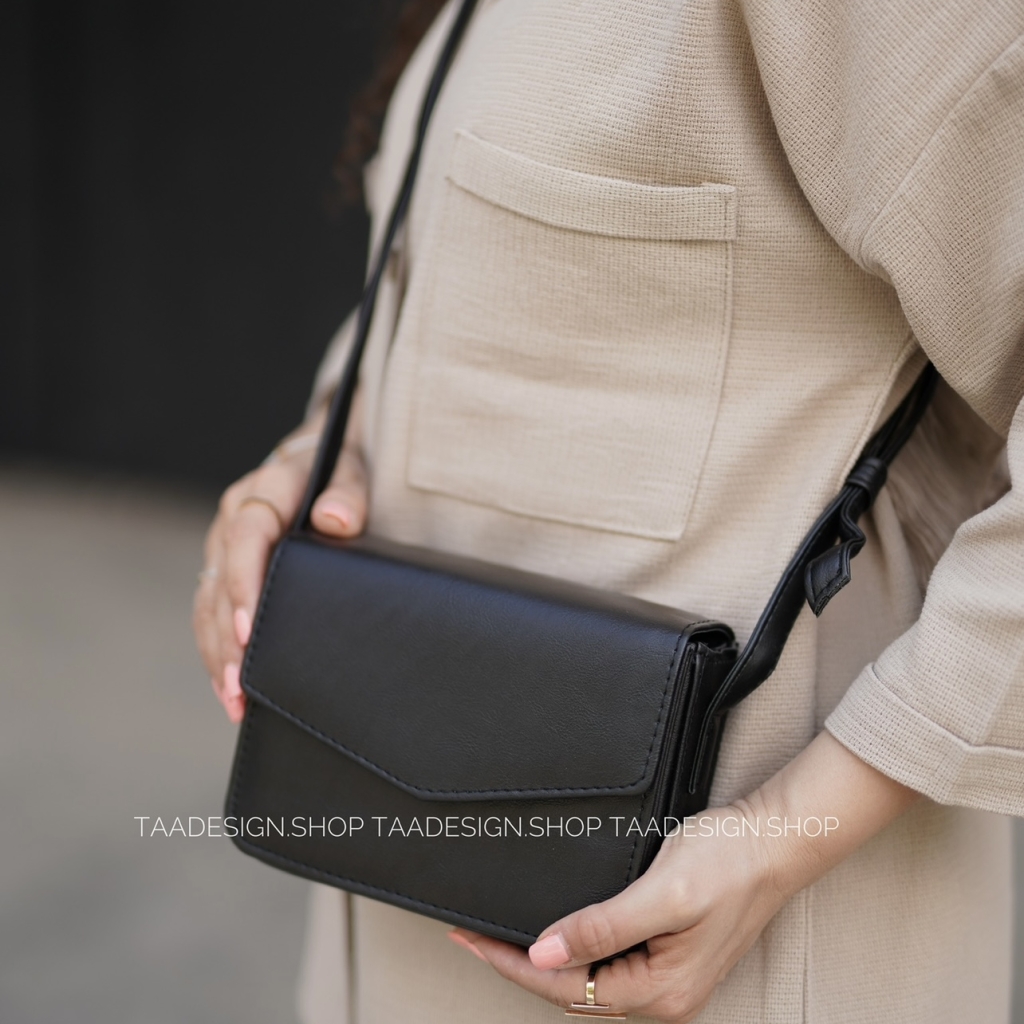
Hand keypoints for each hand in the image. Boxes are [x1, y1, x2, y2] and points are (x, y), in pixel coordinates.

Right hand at [192, 391, 369, 721]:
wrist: (325, 454)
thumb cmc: (343, 464)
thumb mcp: (353, 468)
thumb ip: (348, 492)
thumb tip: (336, 519)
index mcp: (266, 487)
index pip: (247, 535)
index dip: (246, 584)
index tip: (252, 630)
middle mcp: (235, 517)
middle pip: (220, 583)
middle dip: (229, 640)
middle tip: (241, 688)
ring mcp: (225, 545)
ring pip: (209, 605)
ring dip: (218, 655)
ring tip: (234, 702)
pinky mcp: (227, 568)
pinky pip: (212, 613)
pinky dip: (218, 651)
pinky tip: (229, 688)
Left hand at [448, 731, 918, 1021]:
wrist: (775, 838)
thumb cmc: (728, 861)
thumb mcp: (661, 893)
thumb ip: (602, 928)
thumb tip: (545, 956)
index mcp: (662, 990)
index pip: (565, 987)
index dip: (511, 964)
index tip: (470, 939)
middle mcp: (665, 994)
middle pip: (573, 991)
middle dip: (520, 966)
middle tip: (474, 937)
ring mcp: (670, 976)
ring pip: (589, 980)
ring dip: (545, 960)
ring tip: (502, 937)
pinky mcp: (672, 953)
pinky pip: (609, 964)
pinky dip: (575, 949)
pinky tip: (556, 934)